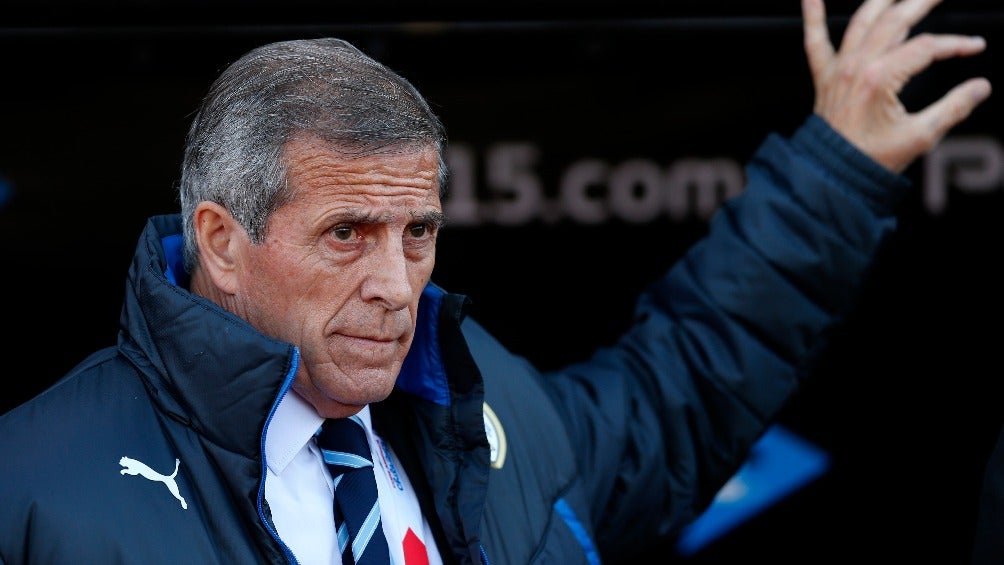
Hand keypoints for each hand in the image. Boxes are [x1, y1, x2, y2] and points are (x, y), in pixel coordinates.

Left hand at [803, 0, 991, 172]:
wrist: (831, 175)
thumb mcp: (919, 137)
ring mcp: (839, 69)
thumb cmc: (870, 159)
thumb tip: (981, 87)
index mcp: (880, 78)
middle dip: (922, 1)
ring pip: (861, 21)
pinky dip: (812, 16)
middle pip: (895, 21)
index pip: (926, 47)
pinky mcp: (825, 77)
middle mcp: (857, 67)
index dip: (955, 44)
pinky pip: (815, 41)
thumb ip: (953, 108)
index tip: (975, 46)